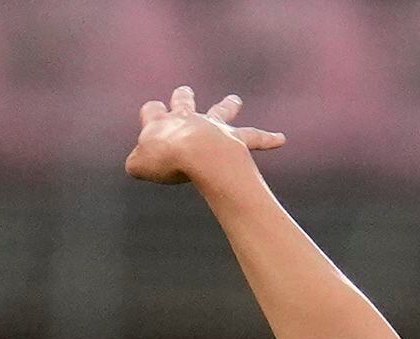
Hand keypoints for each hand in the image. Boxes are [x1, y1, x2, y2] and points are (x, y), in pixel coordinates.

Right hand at [125, 87, 282, 186]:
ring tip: (235, 99)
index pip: (152, 110)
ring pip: (221, 111)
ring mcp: (213, 127)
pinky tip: (282, 139)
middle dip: (182, 97)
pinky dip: (269, 138)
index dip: (151, 114)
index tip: (151, 116)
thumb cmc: (165, 159)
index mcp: (161, 122)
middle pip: (184, 102)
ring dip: (228, 105)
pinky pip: (255, 138)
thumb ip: (137, 164)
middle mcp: (188, 119)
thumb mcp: (140, 165)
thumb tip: (137, 167)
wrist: (196, 155)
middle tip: (184, 90)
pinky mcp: (236, 139)